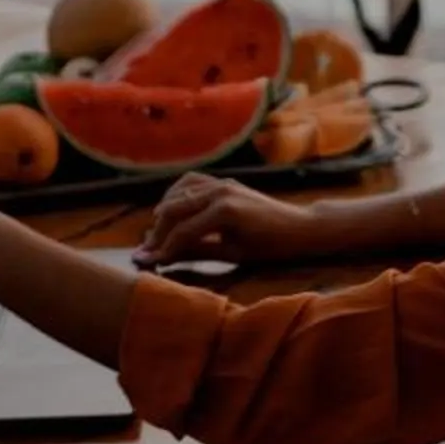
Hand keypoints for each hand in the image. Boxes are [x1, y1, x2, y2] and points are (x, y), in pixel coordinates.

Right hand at [135, 174, 313, 270]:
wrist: (298, 226)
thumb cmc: (270, 246)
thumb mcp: (232, 254)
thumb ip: (197, 253)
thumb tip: (164, 259)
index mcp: (225, 211)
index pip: (183, 231)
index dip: (164, 248)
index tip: (148, 262)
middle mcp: (220, 191)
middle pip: (175, 209)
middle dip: (158, 231)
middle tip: (146, 250)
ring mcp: (221, 182)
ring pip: (179, 192)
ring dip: (164, 211)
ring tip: (156, 232)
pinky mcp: (223, 181)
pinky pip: (190, 181)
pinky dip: (176, 194)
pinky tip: (170, 209)